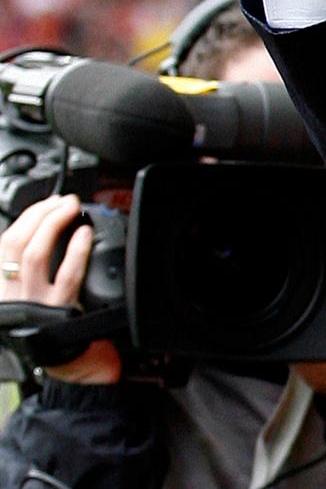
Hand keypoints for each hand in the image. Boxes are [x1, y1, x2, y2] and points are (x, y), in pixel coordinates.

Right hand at [0, 195, 120, 384]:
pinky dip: (75, 251)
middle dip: (40, 214)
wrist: (52, 358)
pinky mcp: (55, 312)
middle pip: (16, 242)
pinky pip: (66, 276)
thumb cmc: (40, 319)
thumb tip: (44, 223)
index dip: (27, 217)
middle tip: (62, 201)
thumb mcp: (20, 290)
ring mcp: (31, 302)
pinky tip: (83, 235)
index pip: (4, 242)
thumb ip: (23, 262)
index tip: (46, 203)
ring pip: (34, 254)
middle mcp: (9, 293)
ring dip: (53, 224)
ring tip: (70, 209)